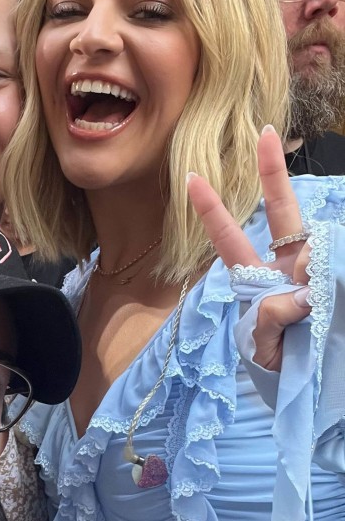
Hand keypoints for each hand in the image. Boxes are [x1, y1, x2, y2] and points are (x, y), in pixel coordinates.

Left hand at [188, 126, 310, 371]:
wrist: (318, 390)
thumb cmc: (282, 366)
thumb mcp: (262, 349)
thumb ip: (268, 322)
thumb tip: (296, 295)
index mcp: (258, 280)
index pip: (230, 239)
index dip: (212, 210)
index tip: (191, 177)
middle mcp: (288, 266)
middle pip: (281, 212)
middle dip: (272, 174)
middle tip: (265, 131)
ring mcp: (317, 271)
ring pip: (313, 251)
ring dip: (311, 286)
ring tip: (312, 321)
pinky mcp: (337, 282)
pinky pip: (331, 277)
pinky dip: (325, 295)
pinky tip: (323, 313)